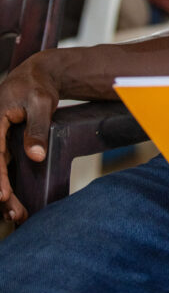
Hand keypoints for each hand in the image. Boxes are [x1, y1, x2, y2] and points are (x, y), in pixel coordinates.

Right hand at [0, 57, 60, 224]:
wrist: (37, 76)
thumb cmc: (38, 86)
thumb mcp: (41, 102)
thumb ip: (37, 128)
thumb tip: (36, 156)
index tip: (3, 195)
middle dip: (0, 191)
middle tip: (13, 213)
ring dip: (3, 194)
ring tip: (16, 215)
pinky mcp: (1, 146)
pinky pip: (0, 168)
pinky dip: (5, 185)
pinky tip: (13, 204)